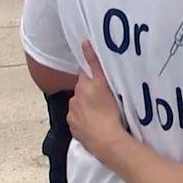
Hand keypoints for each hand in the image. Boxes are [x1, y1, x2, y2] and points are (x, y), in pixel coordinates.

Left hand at [68, 41, 129, 164]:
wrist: (107, 140)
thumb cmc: (109, 110)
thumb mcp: (104, 83)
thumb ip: (94, 62)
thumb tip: (83, 42)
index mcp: (82, 87)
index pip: (85, 74)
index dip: (94, 75)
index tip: (102, 79)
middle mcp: (73, 99)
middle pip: (83, 90)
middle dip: (90, 91)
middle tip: (106, 96)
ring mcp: (73, 116)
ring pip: (80, 106)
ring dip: (87, 106)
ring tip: (102, 112)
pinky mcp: (74, 130)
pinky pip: (79, 121)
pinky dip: (85, 120)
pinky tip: (96, 123)